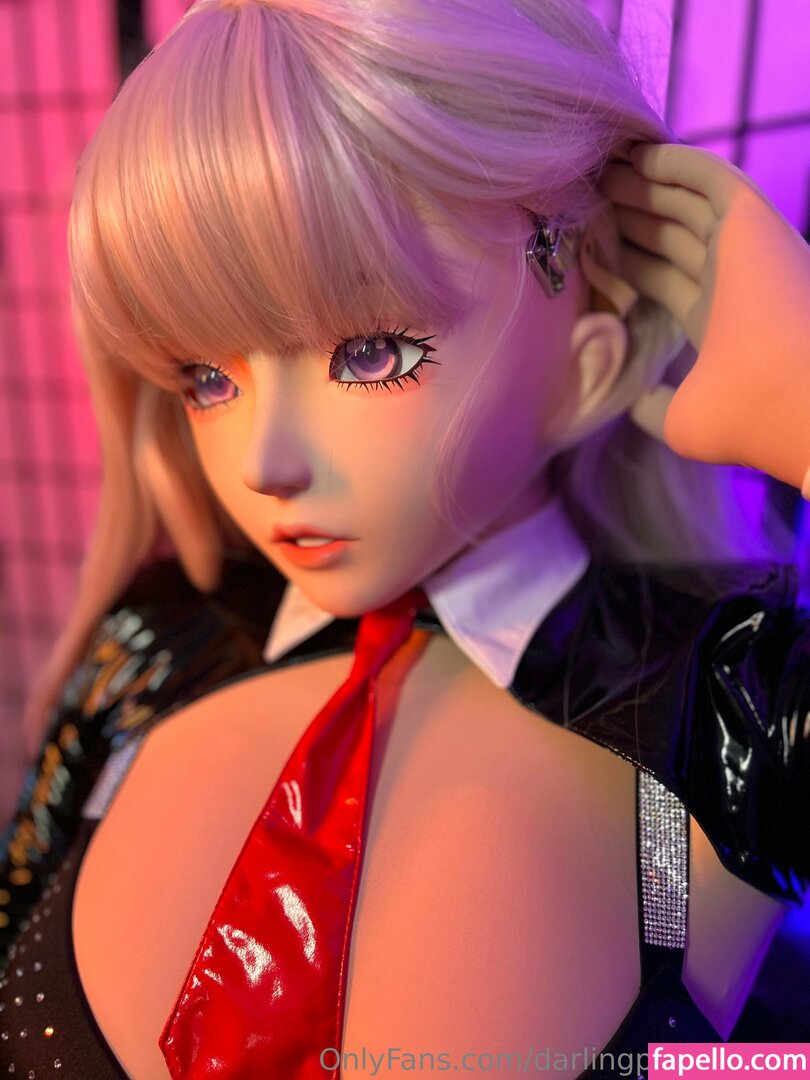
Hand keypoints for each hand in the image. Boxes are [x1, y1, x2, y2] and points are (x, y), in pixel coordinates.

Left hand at [599, 142, 809, 495]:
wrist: (795, 400)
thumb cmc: (744, 417)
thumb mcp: (681, 421)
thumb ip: (651, 407)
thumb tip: (627, 400)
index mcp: (718, 323)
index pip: (664, 279)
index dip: (627, 261)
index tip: (590, 246)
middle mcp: (733, 280)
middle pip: (672, 236)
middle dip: (632, 215)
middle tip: (589, 196)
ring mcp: (745, 249)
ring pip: (686, 204)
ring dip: (645, 185)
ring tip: (601, 169)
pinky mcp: (754, 219)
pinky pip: (709, 177)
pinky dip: (675, 162)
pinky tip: (637, 155)